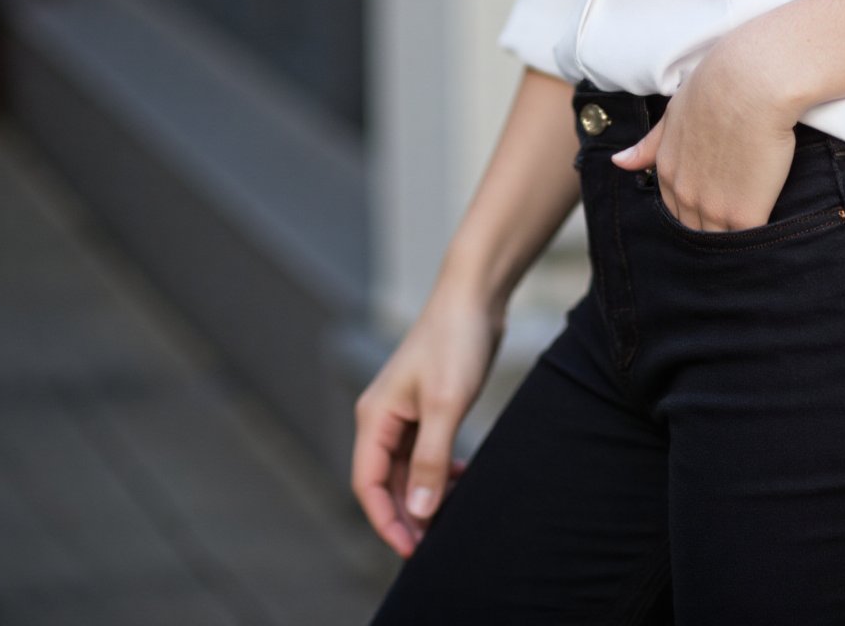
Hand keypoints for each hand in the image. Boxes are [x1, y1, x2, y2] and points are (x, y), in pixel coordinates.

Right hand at [350, 277, 504, 555]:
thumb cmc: (456, 340)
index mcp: (374, 417)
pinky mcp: (427, 405)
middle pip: (387, 481)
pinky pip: (426, 452)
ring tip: (453, 515)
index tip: (412, 550)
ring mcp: (405, 411)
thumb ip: (432, 460)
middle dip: (408, 513)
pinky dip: (440, 471)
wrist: (476, 294)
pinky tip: (462, 479)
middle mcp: (382, 417)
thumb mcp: (447, 405)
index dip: (386, 520)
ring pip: (408, 469)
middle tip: (437, 542)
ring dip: (426, 494)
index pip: (368, 483)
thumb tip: (419, 513)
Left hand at [609, 34, 799, 231]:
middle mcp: (684, 195)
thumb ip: (649, 145)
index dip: (694, 210)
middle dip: (709, 229)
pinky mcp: (746, 214)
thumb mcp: (674, 114)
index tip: (714, 201)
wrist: (750, 84)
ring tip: (747, 232)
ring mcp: (714, 208)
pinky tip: (763, 236)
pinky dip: (753, 241)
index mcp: (667, 172)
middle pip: (695, 230)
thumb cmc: (716, 88)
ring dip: (730, 238)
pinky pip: (746, 240)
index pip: (675, 210)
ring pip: (717, 240)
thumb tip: (618, 162)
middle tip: (732, 217)